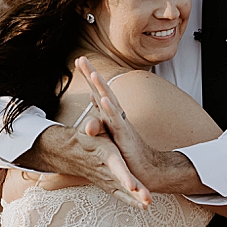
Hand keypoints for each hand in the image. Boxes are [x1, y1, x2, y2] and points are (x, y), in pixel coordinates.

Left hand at [76, 57, 193, 197]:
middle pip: (103, 91)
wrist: (146, 168)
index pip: (98, 91)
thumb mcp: (109, 134)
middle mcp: (116, 116)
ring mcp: (121, 125)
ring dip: (101, 87)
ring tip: (93, 73)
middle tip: (81, 59)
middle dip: (92, 74)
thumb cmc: (128, 151)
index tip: (80, 60)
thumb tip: (90, 105)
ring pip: (110, 102)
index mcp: (111, 115)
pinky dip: (110, 109)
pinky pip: (117, 121)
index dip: (89, 76)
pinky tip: (103, 99)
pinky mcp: (125, 136)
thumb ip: (99, 119)